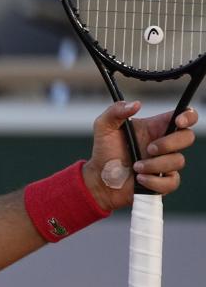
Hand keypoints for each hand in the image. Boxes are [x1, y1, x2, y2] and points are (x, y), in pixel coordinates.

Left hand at [83, 101, 197, 210]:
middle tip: (149, 149)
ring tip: (135, 166)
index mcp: (156, 127)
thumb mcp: (104, 127)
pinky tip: (140, 178)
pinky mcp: (163, 181)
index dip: (188, 116)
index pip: (184, 116)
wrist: (99, 179)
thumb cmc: (105, 151)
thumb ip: (115, 111)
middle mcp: (164, 144)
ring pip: (178, 161)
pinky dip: (154, 181)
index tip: (178, 122)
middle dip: (169, 144)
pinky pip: (171, 182)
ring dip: (154, 165)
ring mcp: (165, 163)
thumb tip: (135, 104)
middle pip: (187, 137)